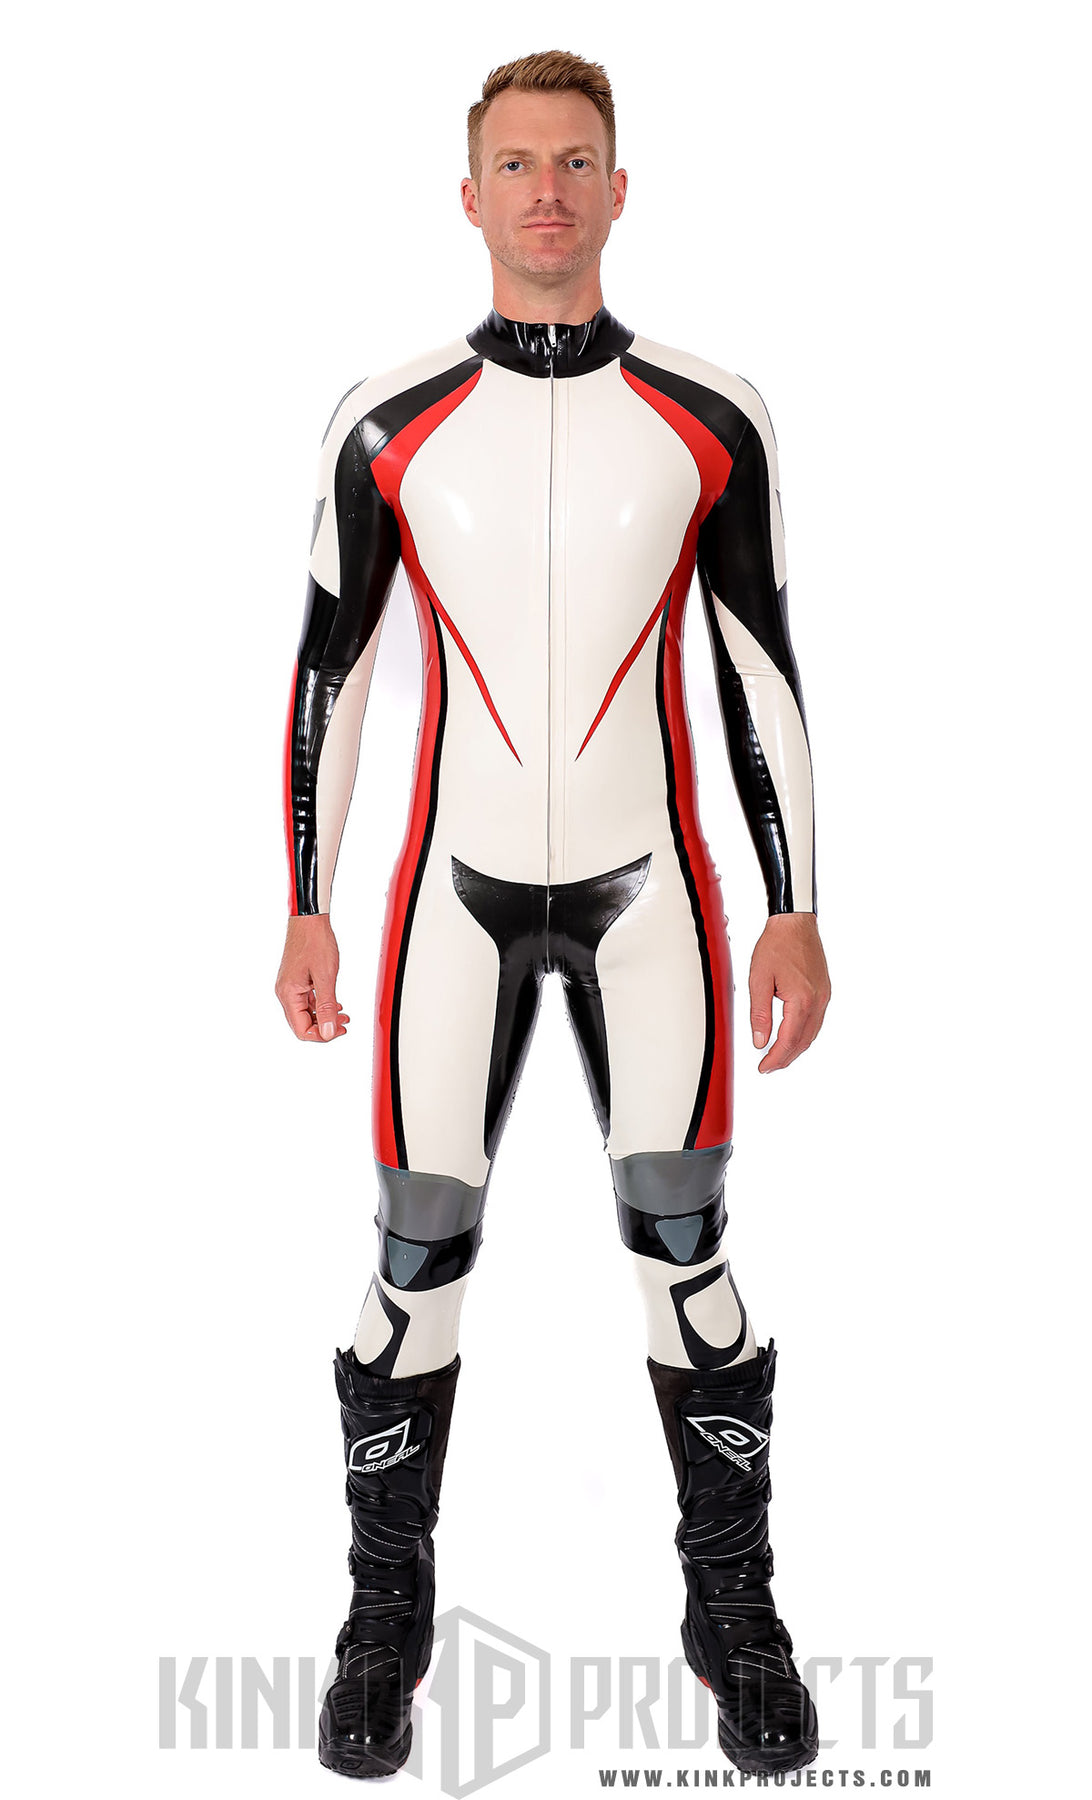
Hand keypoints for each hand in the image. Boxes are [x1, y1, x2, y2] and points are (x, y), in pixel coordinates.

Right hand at [275, 913, 349, 1041]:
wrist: (309, 919)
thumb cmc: (315, 942)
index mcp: (288, 994)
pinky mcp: (294, 980)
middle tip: (344, 1024)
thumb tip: (329, 1032)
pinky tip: (333, 1004)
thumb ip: (327, 1007)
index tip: (340, 1030)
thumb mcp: (326, 977)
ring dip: (323, 1017)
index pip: (301, 1030)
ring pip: (305, 1013)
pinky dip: (319, 1006)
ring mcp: (289, 986)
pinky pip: (306, 1000)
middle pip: (301, 1024)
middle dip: (324, 1027)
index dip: (322, 1035)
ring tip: (342, 1015)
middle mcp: (285, 992)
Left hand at [748, 912, 829, 1072]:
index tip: (763, 1068)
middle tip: (768, 1067)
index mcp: (801, 1000)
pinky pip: (816, 1020)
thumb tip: (759, 1041)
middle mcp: (817, 1001)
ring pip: (812, 1033)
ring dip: (795, 1048)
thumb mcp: (759, 980)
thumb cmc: (776, 945)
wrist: (795, 922)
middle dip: (785, 1058)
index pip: (788, 1040)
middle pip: (803, 1042)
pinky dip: (803, 1034)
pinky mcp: (824, 990)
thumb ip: (759, 1014)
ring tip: (778, 1056)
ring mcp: (824, 996)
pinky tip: (792, 1035)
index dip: (775, 1058)